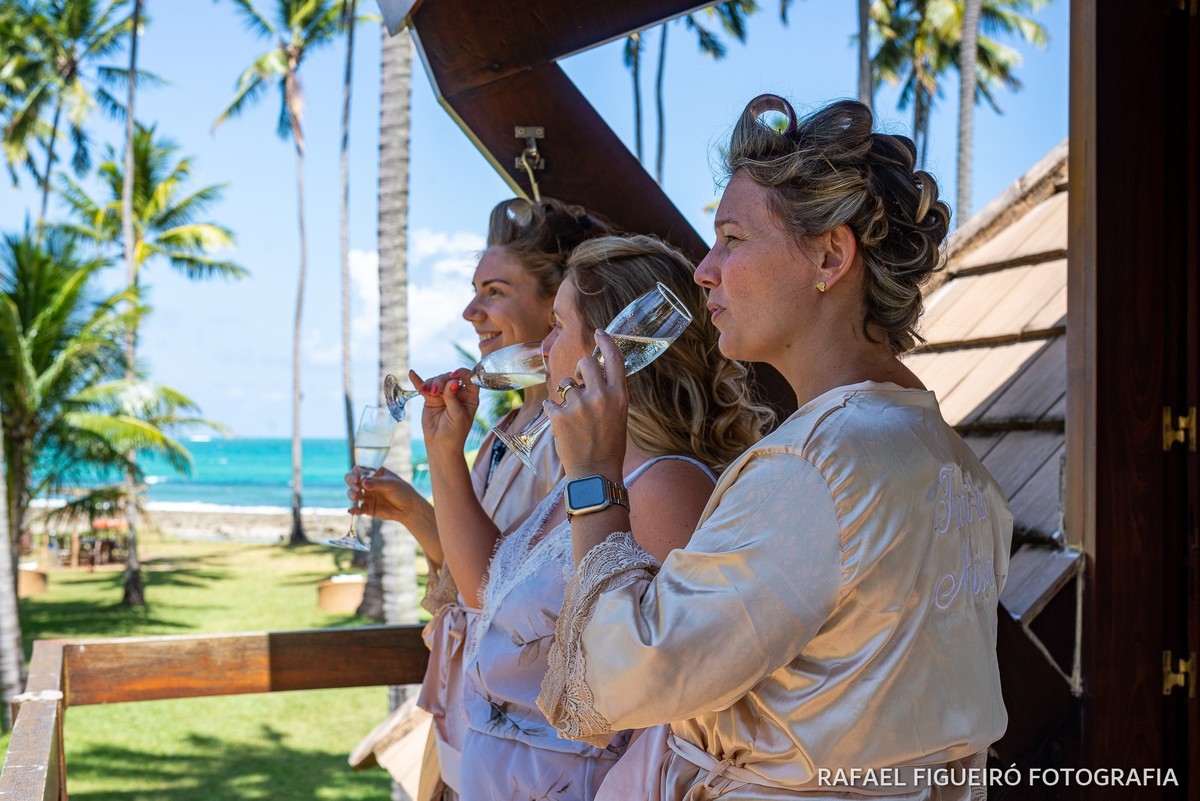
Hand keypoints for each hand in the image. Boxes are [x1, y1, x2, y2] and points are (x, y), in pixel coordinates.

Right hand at [345, 466, 421, 522]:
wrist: (408, 508)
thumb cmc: (402, 491)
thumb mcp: (392, 484)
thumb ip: (378, 483)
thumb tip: (363, 482)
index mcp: (374, 473)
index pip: (359, 470)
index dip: (355, 473)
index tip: (357, 479)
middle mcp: (367, 483)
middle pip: (352, 480)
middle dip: (351, 483)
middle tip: (356, 489)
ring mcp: (366, 496)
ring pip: (352, 493)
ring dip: (351, 495)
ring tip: (356, 498)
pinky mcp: (367, 508)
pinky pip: (357, 508)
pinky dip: (353, 510)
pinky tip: (352, 510)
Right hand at [415, 368, 478, 460]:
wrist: (440, 445)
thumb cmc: (454, 433)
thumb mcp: (457, 415)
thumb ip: (453, 397)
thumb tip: (452, 381)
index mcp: (469, 396)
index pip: (468, 378)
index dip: (462, 374)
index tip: (453, 376)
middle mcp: (457, 393)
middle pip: (449, 377)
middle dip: (441, 381)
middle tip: (434, 390)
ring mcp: (443, 395)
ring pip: (437, 380)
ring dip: (431, 383)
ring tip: (426, 392)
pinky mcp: (431, 398)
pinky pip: (424, 387)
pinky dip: (418, 381)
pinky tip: (412, 374)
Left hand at [543, 329, 627, 478]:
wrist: (595, 474)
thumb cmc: (609, 445)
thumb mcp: (619, 414)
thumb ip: (608, 392)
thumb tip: (593, 372)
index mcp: (620, 395)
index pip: (614, 358)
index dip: (606, 342)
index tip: (599, 333)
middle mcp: (601, 396)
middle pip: (585, 363)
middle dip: (580, 369)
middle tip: (580, 382)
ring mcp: (579, 405)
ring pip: (567, 385)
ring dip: (568, 398)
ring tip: (576, 420)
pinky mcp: (560, 416)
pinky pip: (552, 403)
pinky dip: (555, 413)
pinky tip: (563, 427)